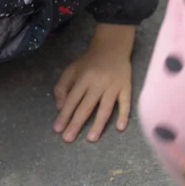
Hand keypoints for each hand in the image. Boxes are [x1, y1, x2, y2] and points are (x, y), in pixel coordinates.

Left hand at [53, 23, 134, 142]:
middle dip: (76, 124)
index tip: (58, 129)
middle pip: (86, 107)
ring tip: (91, 139)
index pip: (72, 100)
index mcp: (83, 78)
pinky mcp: (126, 87)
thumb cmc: (89, 62)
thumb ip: (62, 87)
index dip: (64, 115)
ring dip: (98, 124)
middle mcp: (98, 83)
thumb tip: (60, 108)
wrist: (112, 46)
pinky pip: (126, 103)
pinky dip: (124, 115)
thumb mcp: (71, 70)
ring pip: (105, 108)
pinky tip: (120, 128)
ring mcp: (114, 86)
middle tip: (68, 139)